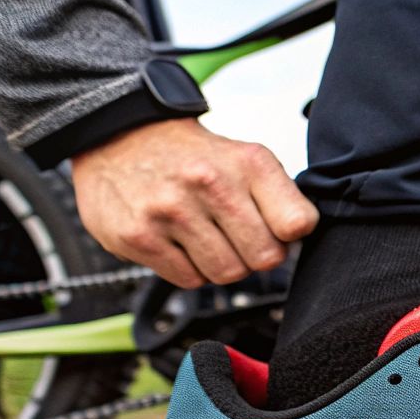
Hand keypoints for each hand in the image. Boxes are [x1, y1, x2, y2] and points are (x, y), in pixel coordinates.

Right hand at [70, 119, 317, 287]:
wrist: (120, 138)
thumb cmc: (194, 158)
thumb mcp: (245, 159)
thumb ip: (279, 199)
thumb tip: (298, 243)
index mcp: (248, 162)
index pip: (297, 223)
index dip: (289, 235)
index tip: (275, 228)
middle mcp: (209, 183)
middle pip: (265, 258)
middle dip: (256, 254)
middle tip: (237, 236)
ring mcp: (170, 210)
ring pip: (228, 274)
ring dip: (222, 264)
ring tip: (206, 236)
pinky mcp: (138, 236)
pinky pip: (189, 280)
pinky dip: (190, 269)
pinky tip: (179, 242)